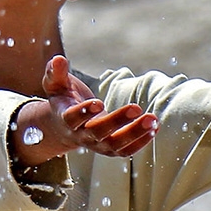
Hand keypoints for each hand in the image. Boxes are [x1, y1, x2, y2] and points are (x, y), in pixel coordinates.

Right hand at [14, 56, 158, 165]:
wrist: (65, 126)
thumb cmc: (64, 99)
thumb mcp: (56, 85)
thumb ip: (56, 73)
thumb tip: (59, 59)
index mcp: (66, 118)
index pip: (73, 118)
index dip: (84, 112)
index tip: (99, 102)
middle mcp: (81, 135)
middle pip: (97, 133)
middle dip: (117, 121)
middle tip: (136, 107)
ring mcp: (96, 145)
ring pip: (115, 145)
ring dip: (135, 133)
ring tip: (152, 119)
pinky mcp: (110, 149)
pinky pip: (125, 151)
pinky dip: (140, 142)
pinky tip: (155, 128)